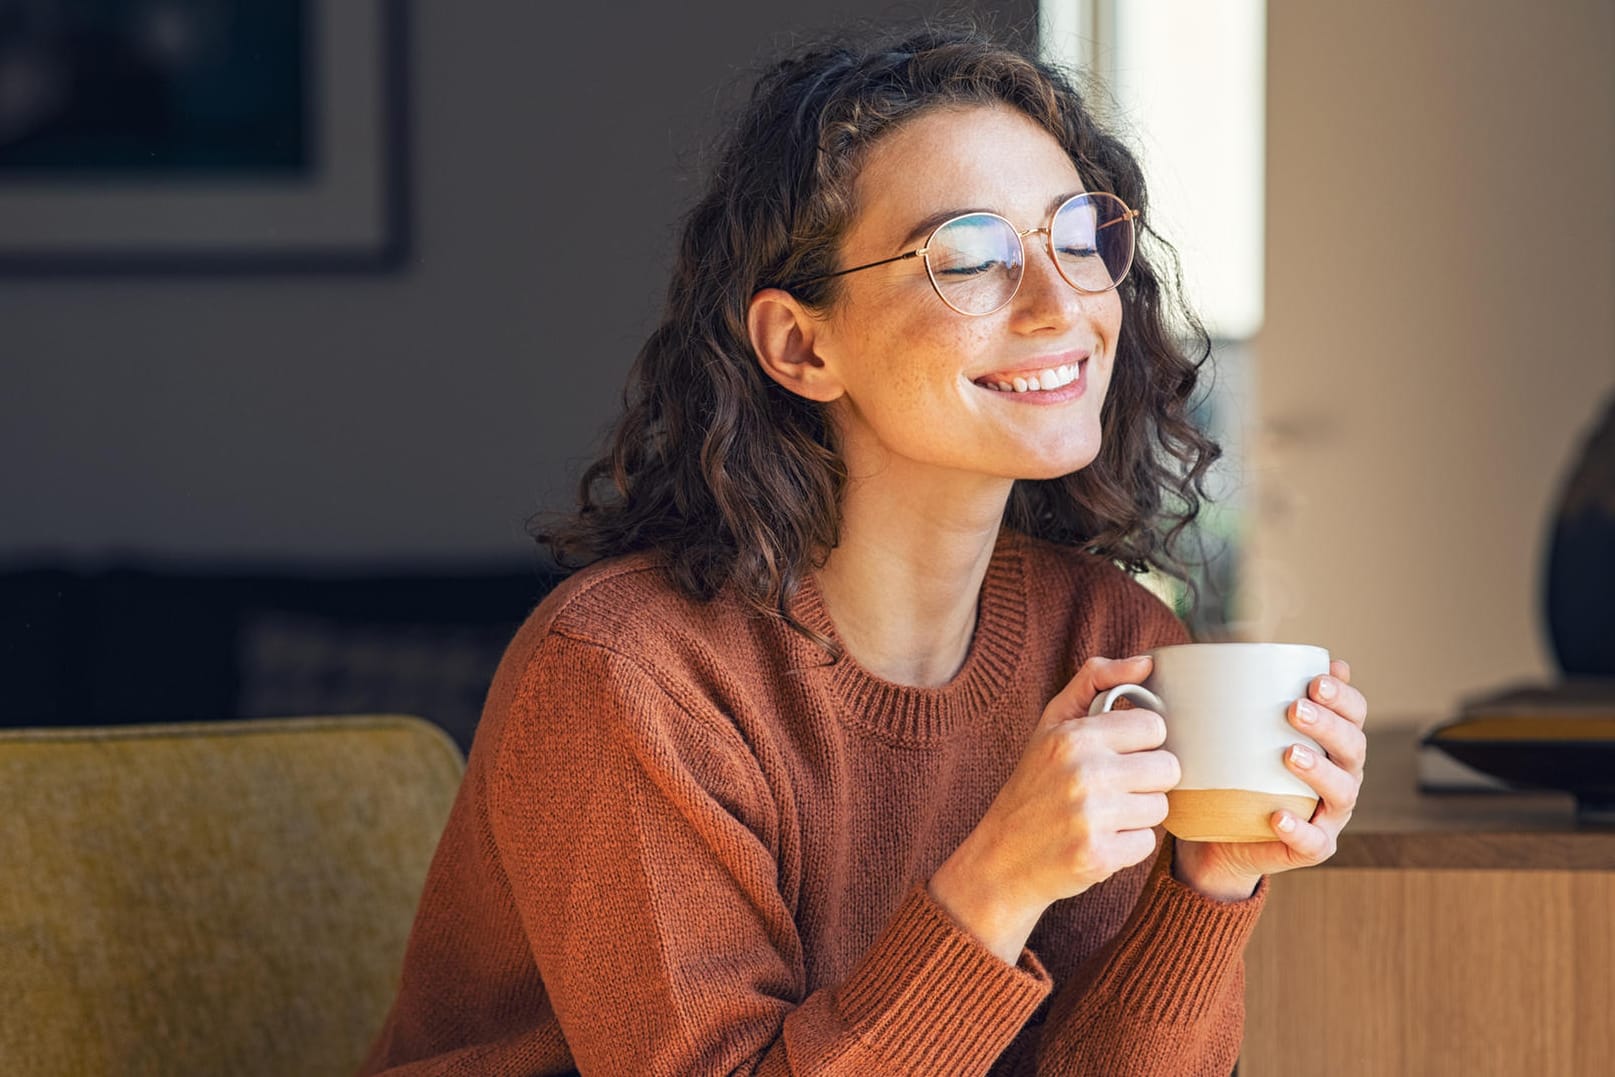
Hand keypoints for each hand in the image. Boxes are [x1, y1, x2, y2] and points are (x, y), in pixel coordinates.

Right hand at [928, 655, 1179, 962]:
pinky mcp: (1099, 856)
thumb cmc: (1033, 785)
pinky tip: (1099, 840)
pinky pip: (1147, 843)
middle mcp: (1084, 773)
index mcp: (1074, 736)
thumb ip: (1095, 681)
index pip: (1154, 727)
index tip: (1119, 753)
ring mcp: (1091, 817)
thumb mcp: (1051, 724)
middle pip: (1167, 768)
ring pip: (1160, 807)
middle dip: (1146, 780)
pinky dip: (1127, 846)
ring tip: (1103, 815)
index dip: (1141, 742)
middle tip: (1114, 788)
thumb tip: (1146, 662)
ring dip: (1138, 814)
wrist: (1001, 858)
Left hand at [1172, 659, 1368, 900]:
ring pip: (1342, 792)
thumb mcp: (1238, 732)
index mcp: (1332, 743)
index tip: (1315, 680)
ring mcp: (1329, 815)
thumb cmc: (1235, 771)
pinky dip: (1299, 829)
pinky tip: (1279, 816)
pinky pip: (1313, 842)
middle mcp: (1341, 776)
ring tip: (1289, 754)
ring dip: (1319, 771)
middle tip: (1294, 709)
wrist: (1219, 835)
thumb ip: (1246, 697)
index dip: (1344, 697)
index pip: (1354, 714)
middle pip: (1353, 747)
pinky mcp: (1311, 847)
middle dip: (1329, 725)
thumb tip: (1236, 648)